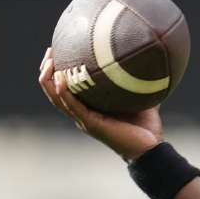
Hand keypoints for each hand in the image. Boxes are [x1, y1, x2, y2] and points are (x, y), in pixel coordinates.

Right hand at [37, 47, 162, 160]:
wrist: (151, 149)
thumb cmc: (146, 128)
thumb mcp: (139, 98)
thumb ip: (139, 82)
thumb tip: (149, 63)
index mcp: (89, 108)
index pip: (64, 87)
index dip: (57, 69)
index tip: (58, 49)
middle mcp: (82, 113)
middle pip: (54, 90)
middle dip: (48, 70)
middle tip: (50, 50)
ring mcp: (84, 120)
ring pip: (57, 98)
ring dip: (49, 79)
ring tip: (49, 61)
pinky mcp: (91, 124)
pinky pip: (72, 106)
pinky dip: (64, 92)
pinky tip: (60, 79)